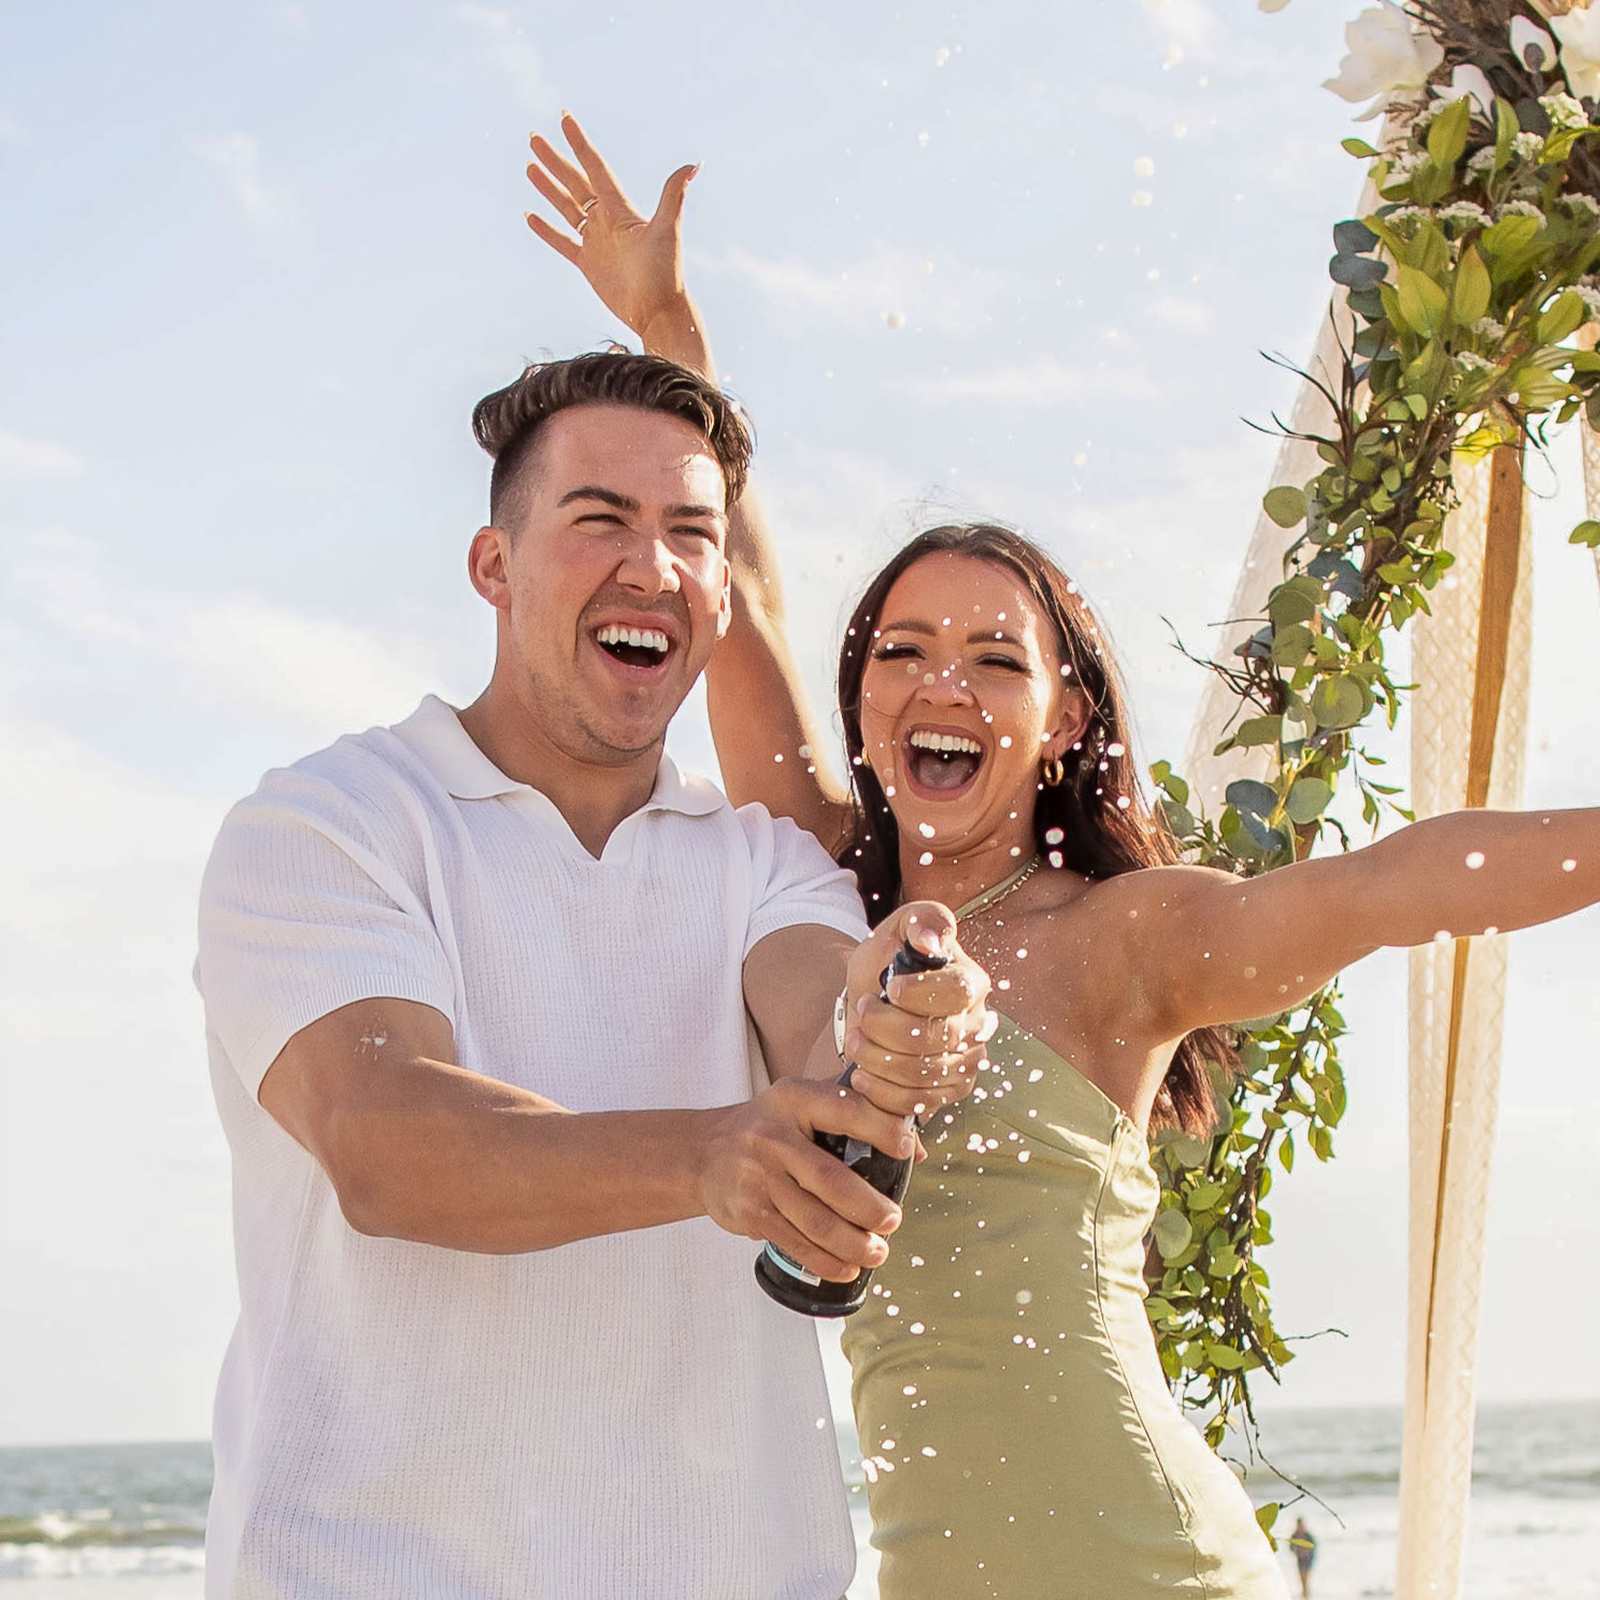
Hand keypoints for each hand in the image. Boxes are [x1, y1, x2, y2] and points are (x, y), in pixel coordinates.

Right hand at [525, 111, 696, 340]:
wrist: (658, 312)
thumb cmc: (666, 272)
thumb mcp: (669, 229)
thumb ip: (673, 195)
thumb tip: (694, 163)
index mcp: (620, 209)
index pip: (596, 169)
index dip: (580, 144)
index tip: (564, 119)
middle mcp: (607, 222)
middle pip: (575, 183)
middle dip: (556, 161)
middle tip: (534, 138)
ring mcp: (596, 242)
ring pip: (566, 208)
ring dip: (548, 188)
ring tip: (530, 167)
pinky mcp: (589, 264)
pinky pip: (562, 242)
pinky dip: (546, 230)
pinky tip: (530, 215)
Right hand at [698, 1078, 912, 1282]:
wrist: (704, 1153)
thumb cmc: (770, 1127)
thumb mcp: (804, 1104)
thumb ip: (857, 1115)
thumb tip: (917, 1150)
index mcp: (795, 1100)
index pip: (844, 1110)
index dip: (879, 1129)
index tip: (907, 1149)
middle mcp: (773, 1137)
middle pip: (830, 1179)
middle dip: (868, 1208)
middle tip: (893, 1222)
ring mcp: (758, 1177)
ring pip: (814, 1220)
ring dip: (851, 1244)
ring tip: (877, 1252)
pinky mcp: (750, 1212)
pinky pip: (794, 1243)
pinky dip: (824, 1261)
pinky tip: (846, 1267)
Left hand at [842, 902, 994, 1118]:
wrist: (872, 999)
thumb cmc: (888, 961)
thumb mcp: (898, 928)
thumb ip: (921, 920)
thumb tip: (932, 940)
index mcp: (971, 982)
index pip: (958, 992)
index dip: (920, 993)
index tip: (889, 988)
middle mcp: (977, 1024)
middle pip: (937, 1037)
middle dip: (887, 1028)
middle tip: (862, 1012)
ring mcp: (966, 1062)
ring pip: (925, 1074)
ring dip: (878, 1059)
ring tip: (856, 1039)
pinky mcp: (948, 1091)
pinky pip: (918, 1103)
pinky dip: (882, 1092)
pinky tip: (862, 1074)